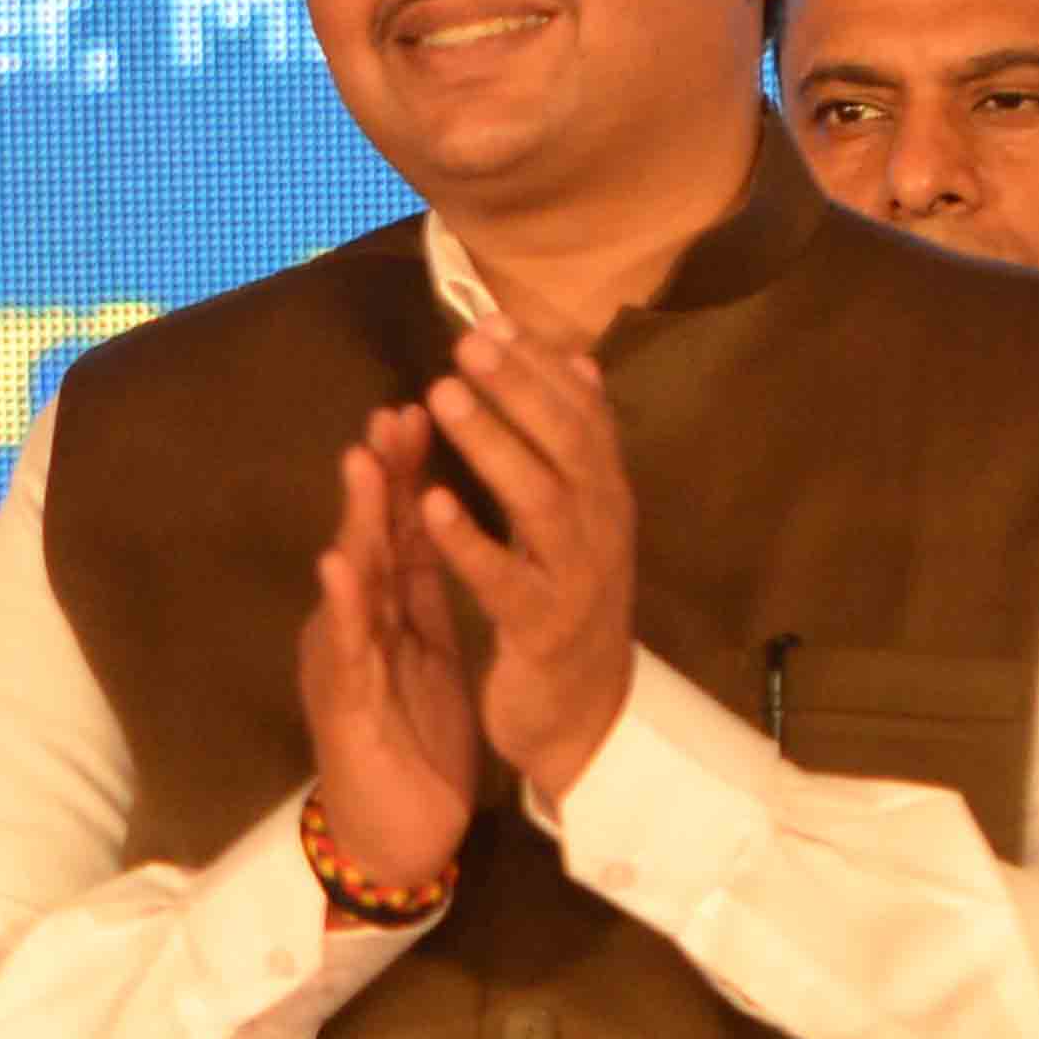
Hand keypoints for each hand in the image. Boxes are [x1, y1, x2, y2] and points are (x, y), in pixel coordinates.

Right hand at [293, 402, 490, 900]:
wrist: (395, 833)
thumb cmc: (412, 743)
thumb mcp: (425, 652)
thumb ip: (422, 589)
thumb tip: (429, 520)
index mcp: (389, 613)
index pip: (403, 530)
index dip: (413, 472)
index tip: (426, 410)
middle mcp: (358, 626)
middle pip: (373, 539)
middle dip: (384, 475)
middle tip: (393, 409)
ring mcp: (346, 662)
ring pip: (351, 582)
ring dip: (356, 520)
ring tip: (362, 461)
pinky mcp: (345, 705)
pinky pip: (347, 650)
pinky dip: (343, 605)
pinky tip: (338, 563)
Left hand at [412, 316, 645, 797]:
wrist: (585, 716)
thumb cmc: (569, 608)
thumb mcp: (577, 519)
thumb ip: (572, 446)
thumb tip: (579, 361)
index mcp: (606, 497)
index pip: (581, 414)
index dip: (539, 367)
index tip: (491, 321)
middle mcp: (602, 528)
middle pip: (566, 444)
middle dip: (517, 389)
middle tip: (465, 344)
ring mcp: (577, 579)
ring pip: (541, 500)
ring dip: (492, 445)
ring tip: (443, 397)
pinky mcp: (543, 631)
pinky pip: (506, 580)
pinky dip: (470, 541)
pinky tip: (432, 504)